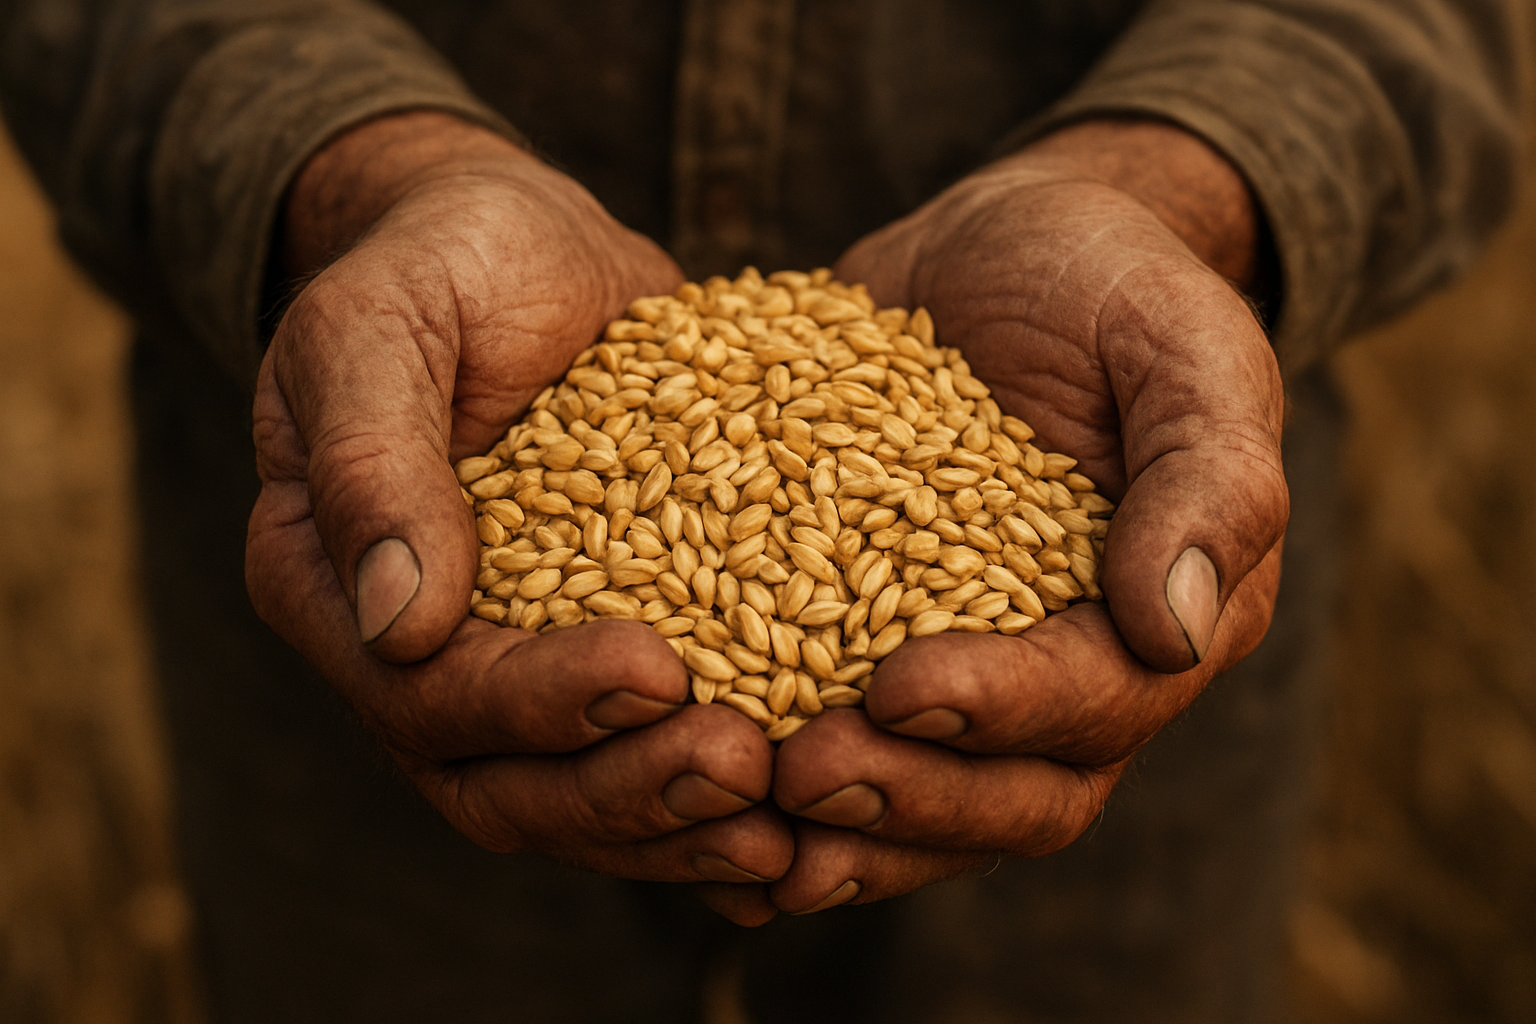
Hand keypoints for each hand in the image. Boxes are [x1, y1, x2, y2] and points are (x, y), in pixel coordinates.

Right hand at [245, 113, 789, 904]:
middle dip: (625, 789)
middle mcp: (418, 659)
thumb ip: (374, 465)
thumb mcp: (381, 329)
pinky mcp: (605, 655)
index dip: (536, 702)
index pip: (426, 695)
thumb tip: (396, 622)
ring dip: (681, 823)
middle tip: (742, 768)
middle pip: (505, 786)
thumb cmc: (440, 265)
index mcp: (334, 591)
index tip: (654, 672)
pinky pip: (649, 754)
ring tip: (786, 823)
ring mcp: (515, 669)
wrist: (521, 251)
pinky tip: (803, 825)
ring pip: (582, 797)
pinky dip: (715, 805)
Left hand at [752, 119, 1288, 913]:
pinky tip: (699, 807)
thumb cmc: (1111, 282)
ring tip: (748, 820)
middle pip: (1013, 795)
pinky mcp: (875, 646)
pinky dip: (781, 795)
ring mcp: (971, 670)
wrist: (1003, 252)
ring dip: (843, 828)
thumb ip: (1209, 478)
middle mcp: (1074, 672)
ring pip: (927, 801)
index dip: (1005, 712)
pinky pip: (845, 743)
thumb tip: (1172, 631)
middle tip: (799, 777)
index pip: (1099, 702)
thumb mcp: (1183, 345)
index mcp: (1163, 617)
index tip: (901, 690)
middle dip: (911, 799)